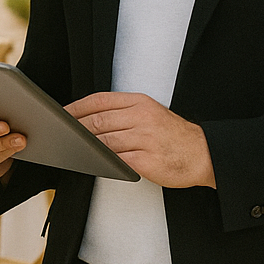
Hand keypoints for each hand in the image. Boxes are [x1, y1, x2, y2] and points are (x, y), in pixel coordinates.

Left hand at [66, 91, 215, 187]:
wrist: (203, 154)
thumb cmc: (174, 135)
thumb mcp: (150, 113)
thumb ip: (123, 113)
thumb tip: (89, 119)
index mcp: (140, 102)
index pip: (100, 100)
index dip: (76, 107)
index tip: (62, 114)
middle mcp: (141, 117)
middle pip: (97, 120)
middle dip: (75, 128)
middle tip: (61, 134)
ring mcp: (144, 139)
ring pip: (103, 141)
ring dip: (85, 147)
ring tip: (71, 149)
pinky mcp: (146, 161)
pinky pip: (116, 160)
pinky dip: (101, 161)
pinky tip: (92, 162)